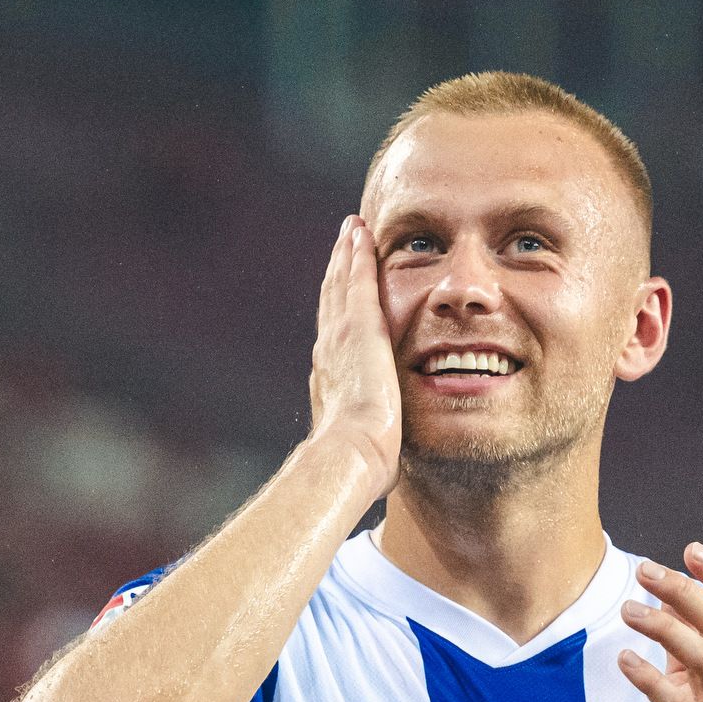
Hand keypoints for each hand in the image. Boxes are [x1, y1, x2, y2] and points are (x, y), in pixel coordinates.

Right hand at [308, 215, 402, 495]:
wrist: (351, 456)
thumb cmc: (359, 466)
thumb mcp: (363, 451)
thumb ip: (367, 446)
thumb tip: (373, 471)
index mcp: (333, 380)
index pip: (336, 337)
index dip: (338, 312)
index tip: (342, 294)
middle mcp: (329, 352)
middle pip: (333, 302)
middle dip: (338, 273)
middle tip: (343, 245)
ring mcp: (341, 336)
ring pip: (342, 285)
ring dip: (345, 256)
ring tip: (351, 231)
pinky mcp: (360, 327)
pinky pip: (358, 280)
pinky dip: (357, 255)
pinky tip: (360, 232)